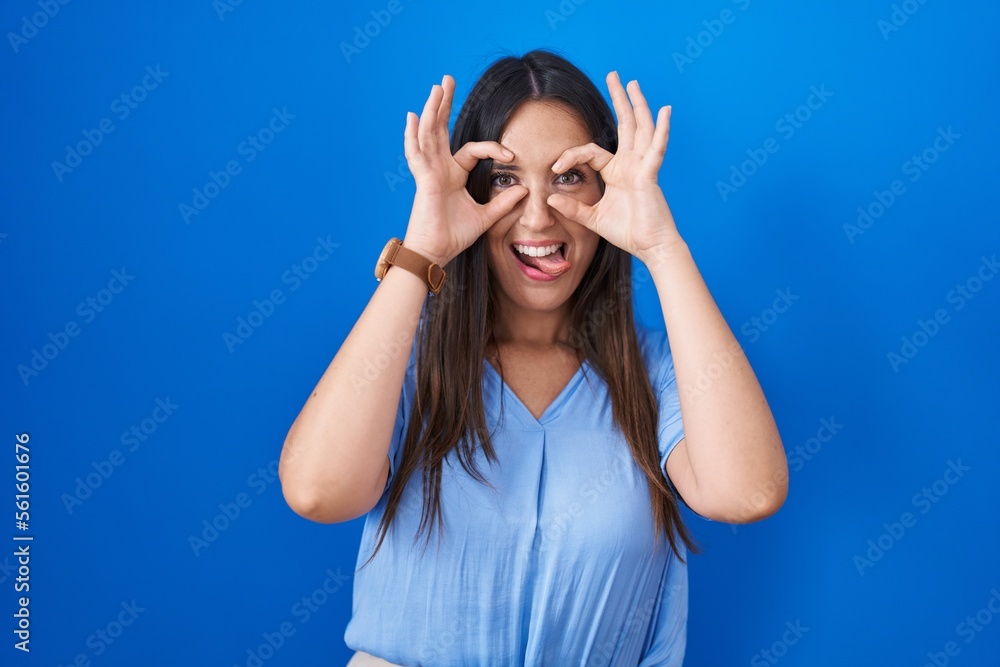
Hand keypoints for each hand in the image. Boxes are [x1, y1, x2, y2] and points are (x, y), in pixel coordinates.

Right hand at [401, 75, 526, 265]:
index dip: (494, 149)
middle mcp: (439, 169)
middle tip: (448, 79)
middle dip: (444, 105)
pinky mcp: (423, 180)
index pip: (473, 150)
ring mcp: (429, 172)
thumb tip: (524, 189)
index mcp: (452, 175)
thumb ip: (503, 204)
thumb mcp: (485, 217)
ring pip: (429, 134)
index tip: (512, 156)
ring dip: (433, 110)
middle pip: (441, 130)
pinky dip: (413, 135)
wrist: (436, 253)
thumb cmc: (454, 237)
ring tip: (437, 87)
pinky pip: (416, 153)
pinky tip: (413, 116)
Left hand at [546, 71, 683, 264]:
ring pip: (641, 128)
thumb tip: (549, 198)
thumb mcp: (592, 219)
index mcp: (617, 172)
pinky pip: (657, 149)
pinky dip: (662, 130)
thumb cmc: (627, 232)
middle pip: (625, 124)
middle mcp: (631, 164)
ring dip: (637, 104)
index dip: (570, 155)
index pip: (591, 151)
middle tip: (614, 75)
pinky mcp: (650, 175)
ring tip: (633, 83)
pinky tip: (665, 111)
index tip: (553, 168)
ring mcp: (642, 167)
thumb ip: (572, 208)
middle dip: (619, 100)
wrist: (650, 247)